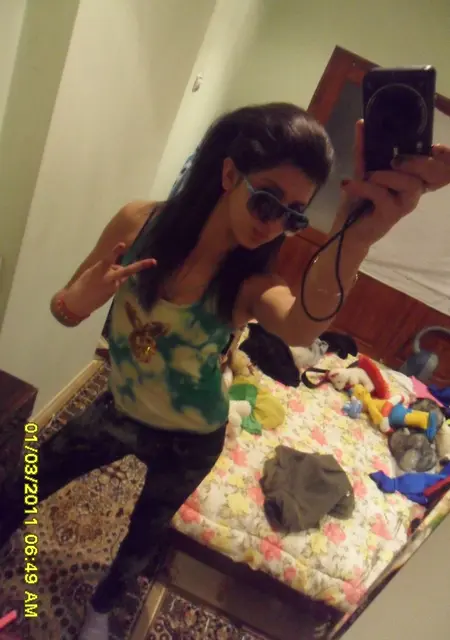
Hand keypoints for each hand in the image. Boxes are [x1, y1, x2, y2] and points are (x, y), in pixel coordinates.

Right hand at [63, 243, 155, 316]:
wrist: (77, 303)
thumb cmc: (82, 285)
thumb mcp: (92, 273)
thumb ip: (106, 268)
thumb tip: (119, 268)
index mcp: (98, 270)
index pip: (108, 259)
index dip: (115, 251)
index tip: (122, 244)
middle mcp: (108, 278)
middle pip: (126, 270)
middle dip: (141, 266)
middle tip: (154, 262)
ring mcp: (112, 286)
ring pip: (120, 275)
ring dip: (116, 274)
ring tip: (101, 281)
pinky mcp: (113, 293)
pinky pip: (117, 283)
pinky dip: (113, 282)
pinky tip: (103, 287)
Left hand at [334, 120, 449, 246]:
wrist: (346, 229)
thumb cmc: (359, 200)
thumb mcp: (362, 171)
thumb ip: (364, 150)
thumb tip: (362, 123)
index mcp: (411, 176)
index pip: (438, 165)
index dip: (445, 157)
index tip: (436, 146)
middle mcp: (413, 190)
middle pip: (432, 173)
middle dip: (417, 162)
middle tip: (393, 159)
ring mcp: (405, 204)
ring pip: (410, 184)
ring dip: (387, 176)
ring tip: (367, 175)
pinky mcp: (391, 215)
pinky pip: (383, 195)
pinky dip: (364, 187)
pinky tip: (348, 184)